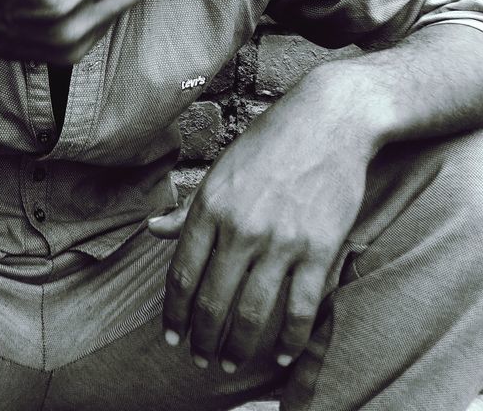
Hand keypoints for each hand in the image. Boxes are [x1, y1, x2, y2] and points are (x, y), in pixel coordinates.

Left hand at [147, 85, 374, 372]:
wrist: (329, 120)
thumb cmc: (270, 144)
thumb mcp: (220, 171)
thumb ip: (189, 209)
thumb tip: (154, 229)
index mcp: (210, 207)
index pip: (182, 276)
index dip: (174, 314)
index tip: (172, 337)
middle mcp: (240, 228)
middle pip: (213, 302)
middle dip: (203, 339)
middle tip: (201, 359)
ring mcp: (281, 241)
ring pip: (253, 314)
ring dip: (238, 347)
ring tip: (230, 363)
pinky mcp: (320, 249)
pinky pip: (301, 309)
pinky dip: (290, 340)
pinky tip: (280, 357)